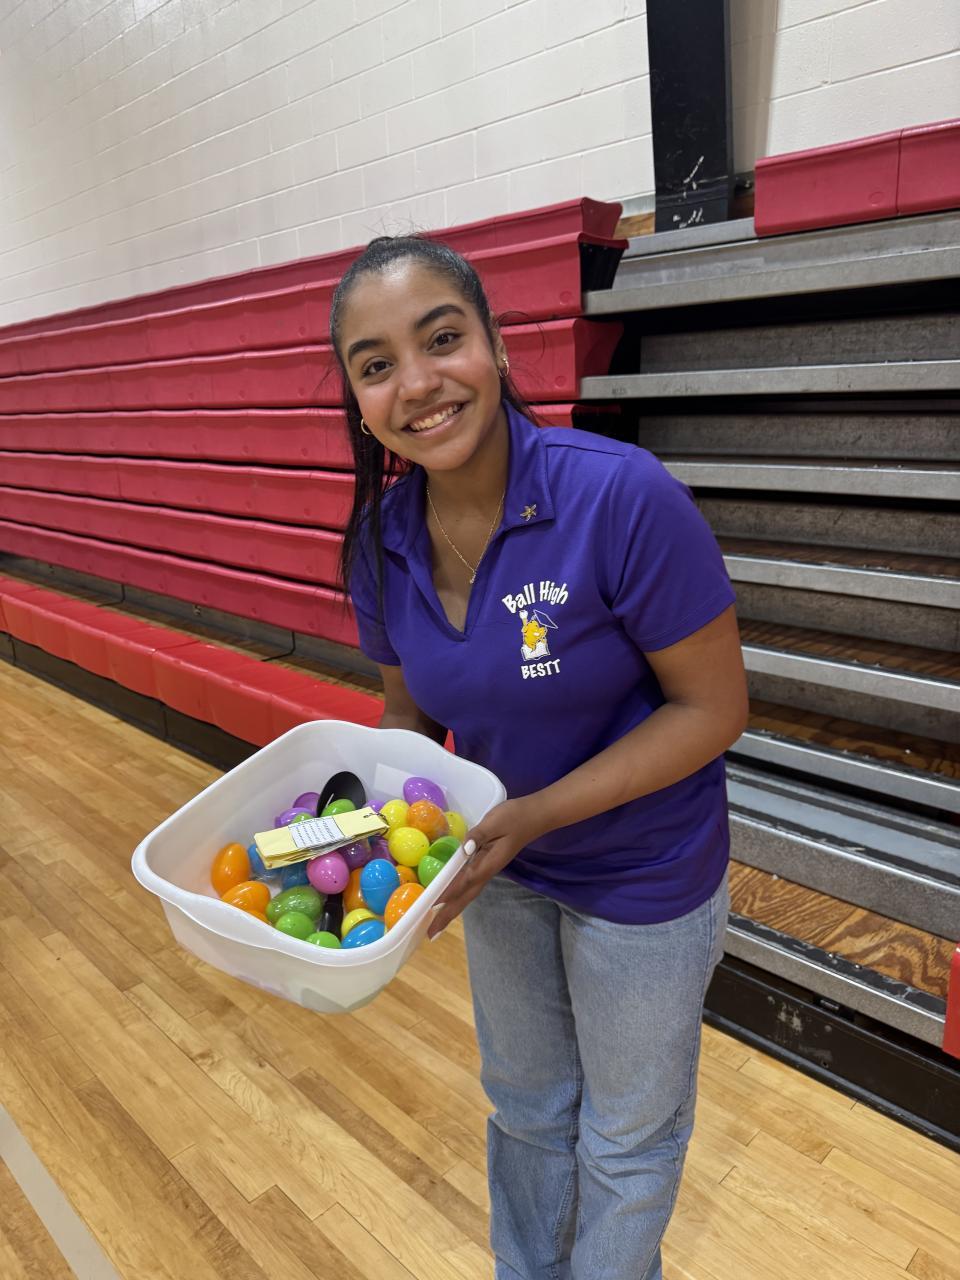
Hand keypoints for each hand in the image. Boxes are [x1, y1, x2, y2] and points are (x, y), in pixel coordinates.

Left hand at [426, 797, 541, 939]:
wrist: (534, 816)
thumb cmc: (514, 817)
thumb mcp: (495, 822)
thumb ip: (478, 835)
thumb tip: (464, 850)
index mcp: (488, 863)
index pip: (463, 882)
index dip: (446, 893)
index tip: (430, 907)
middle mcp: (487, 872)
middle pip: (464, 898)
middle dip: (447, 915)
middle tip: (430, 934)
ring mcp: (488, 870)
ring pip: (467, 894)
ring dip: (452, 910)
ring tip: (436, 925)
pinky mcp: (487, 864)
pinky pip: (469, 885)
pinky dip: (457, 896)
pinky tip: (450, 900)